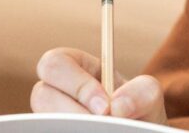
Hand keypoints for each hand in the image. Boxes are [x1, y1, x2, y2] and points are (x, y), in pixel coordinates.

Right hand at [31, 47, 167, 123]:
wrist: (135, 131)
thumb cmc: (139, 109)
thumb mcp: (147, 95)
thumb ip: (141, 92)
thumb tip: (118, 106)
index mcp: (76, 68)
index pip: (56, 63)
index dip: (77, 84)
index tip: (105, 107)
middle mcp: (57, 92)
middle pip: (41, 95)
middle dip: (74, 112)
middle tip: (103, 125)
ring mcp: (51, 118)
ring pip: (45, 122)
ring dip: (77, 128)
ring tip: (105, 132)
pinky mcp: (52, 131)